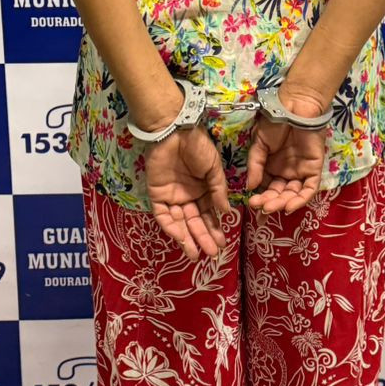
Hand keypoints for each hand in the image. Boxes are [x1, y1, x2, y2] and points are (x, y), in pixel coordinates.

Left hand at [143, 125, 233, 261]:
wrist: (175, 131)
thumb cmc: (197, 146)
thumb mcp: (214, 168)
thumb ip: (218, 190)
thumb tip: (227, 213)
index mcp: (203, 190)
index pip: (209, 215)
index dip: (215, 229)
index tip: (222, 243)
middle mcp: (188, 196)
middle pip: (195, 222)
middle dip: (203, 238)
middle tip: (212, 253)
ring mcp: (172, 196)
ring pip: (180, 222)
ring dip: (188, 238)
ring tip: (196, 254)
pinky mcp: (157, 194)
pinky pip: (163, 215)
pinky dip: (171, 227)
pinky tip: (181, 238)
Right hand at [245, 85, 330, 215]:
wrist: (294, 108)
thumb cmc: (275, 123)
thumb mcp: (259, 144)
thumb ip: (255, 165)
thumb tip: (250, 187)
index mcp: (273, 167)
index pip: (267, 189)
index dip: (261, 199)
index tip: (252, 207)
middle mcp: (287, 172)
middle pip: (280, 194)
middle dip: (270, 202)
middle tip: (260, 207)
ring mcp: (301, 171)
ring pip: (293, 194)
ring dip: (282, 203)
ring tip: (270, 207)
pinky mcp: (314, 169)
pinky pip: (309, 189)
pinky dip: (300, 200)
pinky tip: (288, 207)